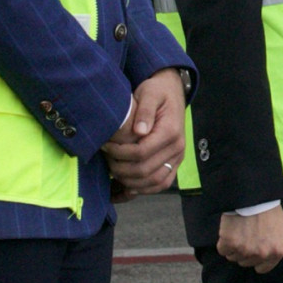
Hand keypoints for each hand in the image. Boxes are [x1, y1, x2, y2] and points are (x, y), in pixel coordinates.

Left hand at [103, 69, 185, 195]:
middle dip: (121, 169)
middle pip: (146, 171)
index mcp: (170, 132)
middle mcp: (177, 149)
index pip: (142, 153)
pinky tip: (125, 189)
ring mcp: (177, 158)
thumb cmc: (158, 92)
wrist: (172, 92)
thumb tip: (139, 131)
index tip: (105, 145)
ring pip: (154, 183)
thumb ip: (145, 110)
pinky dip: (143, 190)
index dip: (119, 153)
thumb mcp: (150, 93)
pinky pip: (160, 184)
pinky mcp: (173, 164)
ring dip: (130, 183)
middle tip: (106, 159)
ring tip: (114, 172)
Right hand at [217, 205, 282, 272]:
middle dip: (244, 250)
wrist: (254, 195)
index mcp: (277, 252)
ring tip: (239, 229)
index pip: (262, 268)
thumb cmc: (268, 209)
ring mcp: (245, 250)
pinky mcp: (230, 244)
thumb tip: (267, 255)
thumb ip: (275, 245)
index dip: (255, 259)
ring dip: (233, 246)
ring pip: (233, 257)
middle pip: (246, 262)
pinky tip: (230, 229)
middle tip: (245, 234)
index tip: (252, 251)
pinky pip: (222, 249)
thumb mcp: (281, 229)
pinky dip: (223, 241)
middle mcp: (262, 254)